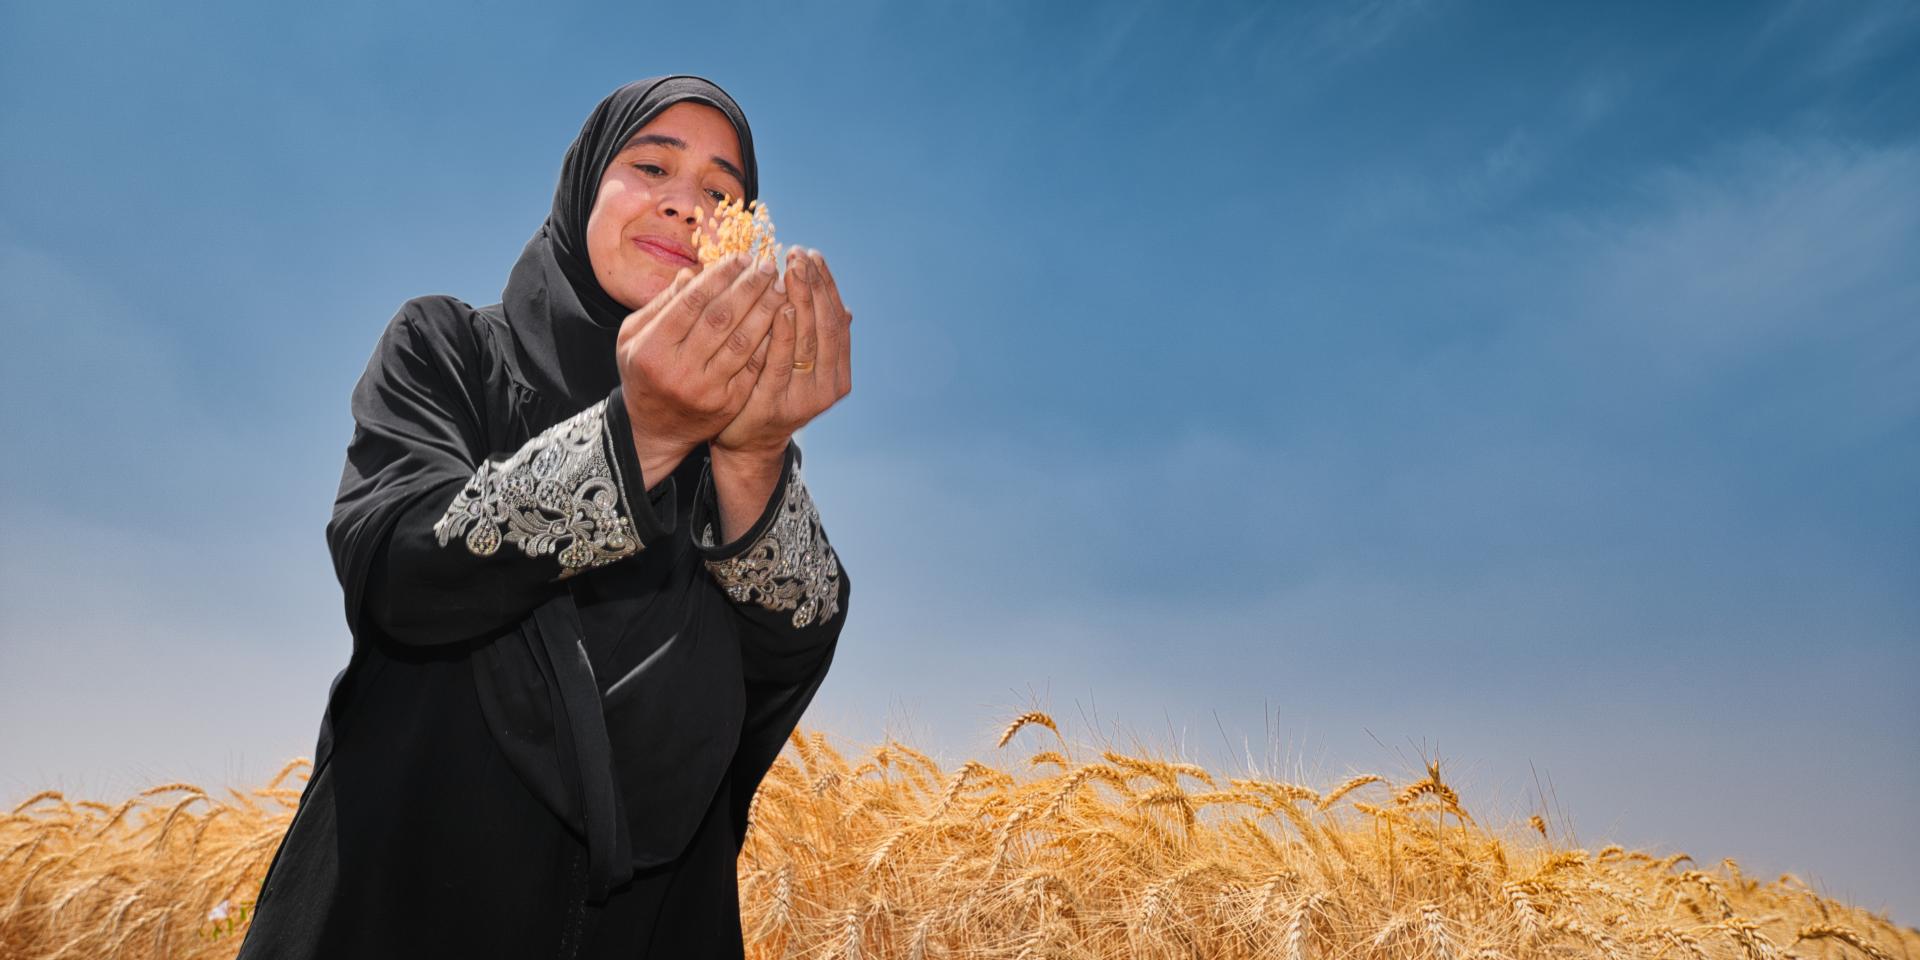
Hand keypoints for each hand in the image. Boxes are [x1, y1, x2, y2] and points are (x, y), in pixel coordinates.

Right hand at [616, 253, 787, 480]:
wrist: (655, 428)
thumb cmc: (644, 372)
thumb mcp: (634, 337)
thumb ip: (661, 304)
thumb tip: (693, 272)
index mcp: (652, 348)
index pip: (691, 302)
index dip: (719, 276)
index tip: (741, 257)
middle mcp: (679, 370)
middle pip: (721, 318)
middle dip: (748, 287)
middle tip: (768, 265)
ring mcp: (706, 389)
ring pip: (742, 341)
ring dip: (765, 310)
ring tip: (780, 286)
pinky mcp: (728, 403)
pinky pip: (754, 366)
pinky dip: (770, 340)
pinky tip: (782, 319)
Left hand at [713, 247, 852, 455]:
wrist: (746, 444)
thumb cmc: (770, 393)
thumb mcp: (798, 366)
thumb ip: (817, 339)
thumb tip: (847, 308)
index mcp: (838, 374)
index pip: (837, 320)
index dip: (827, 286)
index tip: (813, 255)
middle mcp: (828, 387)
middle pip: (825, 326)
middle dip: (814, 286)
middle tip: (800, 253)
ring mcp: (803, 398)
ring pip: (808, 340)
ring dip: (802, 300)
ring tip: (792, 269)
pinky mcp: (774, 405)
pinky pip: (780, 362)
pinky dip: (783, 333)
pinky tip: (780, 306)